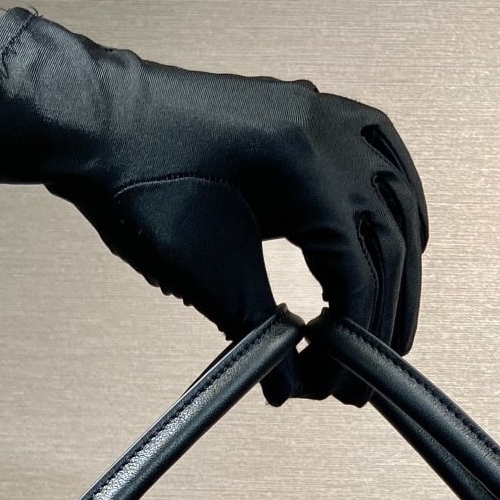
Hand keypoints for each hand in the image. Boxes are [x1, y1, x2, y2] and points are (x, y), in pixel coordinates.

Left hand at [0, 6, 427, 404]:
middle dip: (387, 310)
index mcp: (298, 161)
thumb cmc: (134, 188)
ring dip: (401, 263)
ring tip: (391, 320)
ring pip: (394, 194)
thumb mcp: (202, 273)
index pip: (358, 264)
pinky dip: (397, 198)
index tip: (346, 378)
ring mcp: (319, 112)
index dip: (360, 332)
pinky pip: (379, 150)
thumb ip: (258, 330)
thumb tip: (293, 387)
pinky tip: (403, 233)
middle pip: (388, 234)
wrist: (95, 125)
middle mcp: (321, 128)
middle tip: (376, 365)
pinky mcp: (308, 112)